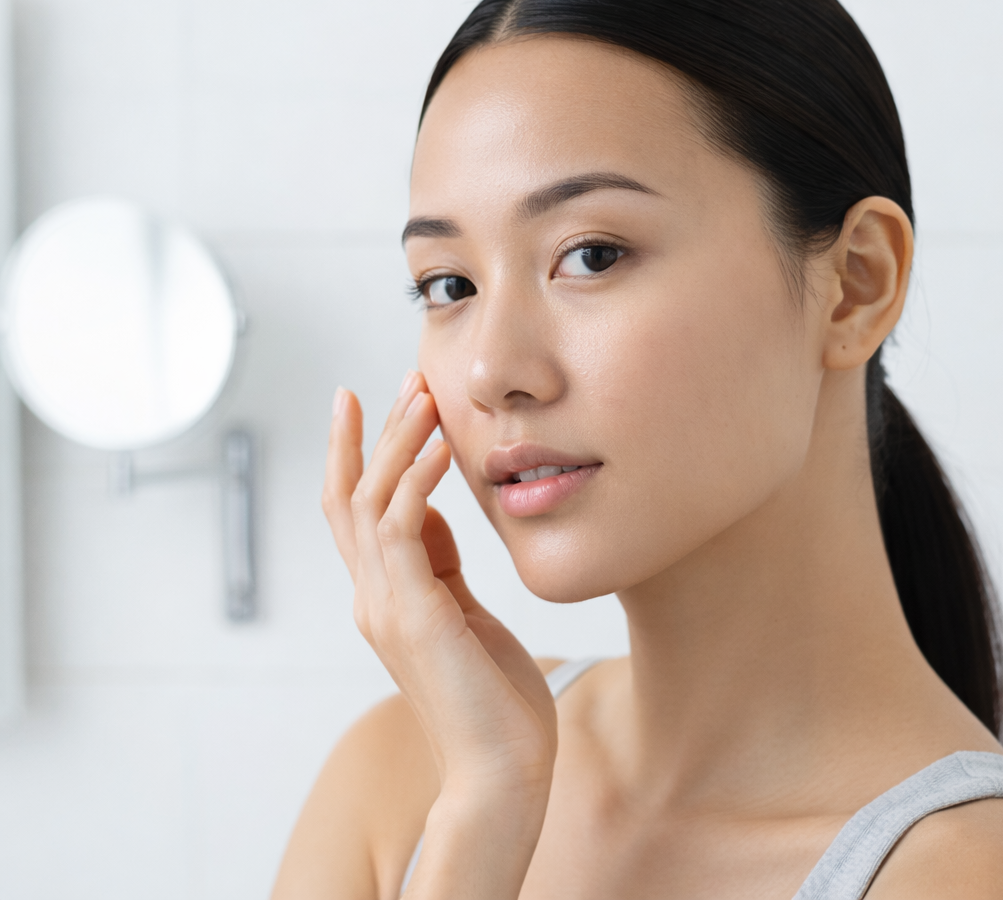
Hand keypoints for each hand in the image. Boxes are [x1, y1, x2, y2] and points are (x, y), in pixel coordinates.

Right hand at [322, 371, 556, 808]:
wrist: (502, 774)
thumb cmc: (494, 699)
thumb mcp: (463, 614)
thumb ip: (439, 565)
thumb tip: (429, 511)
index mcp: (385, 597)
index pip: (355, 511)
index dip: (357, 453)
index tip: (370, 401)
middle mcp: (373, 596)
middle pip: (348, 496)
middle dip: (370, 433)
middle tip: (401, 380)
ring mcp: (386, 606)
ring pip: (369, 502)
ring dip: (396, 443)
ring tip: (422, 395)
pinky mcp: (413, 615)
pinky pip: (403, 529)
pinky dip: (417, 480)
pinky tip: (444, 447)